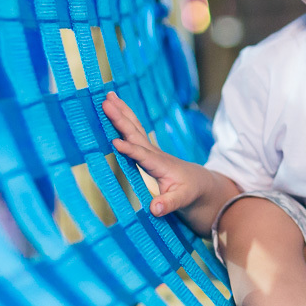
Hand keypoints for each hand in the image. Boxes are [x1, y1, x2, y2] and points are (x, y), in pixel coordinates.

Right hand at [102, 91, 203, 216]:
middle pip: (135, 133)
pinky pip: (133, 132)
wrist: (200, 184)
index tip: (114, 143)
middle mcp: (154, 153)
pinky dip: (124, 119)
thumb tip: (154, 209)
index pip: (142, 156)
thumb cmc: (191, 192)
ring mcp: (150, 150)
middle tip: (105, 102)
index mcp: (160, 165)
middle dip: (120, 118)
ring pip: (134, 128)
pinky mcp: (147, 151)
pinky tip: (115, 110)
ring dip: (122, 112)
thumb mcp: (184, 200)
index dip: (129, 150)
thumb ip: (169, 203)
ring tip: (108, 96)